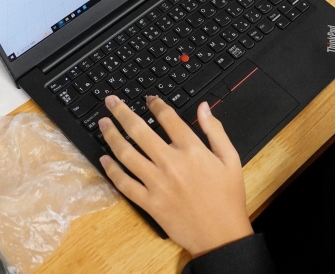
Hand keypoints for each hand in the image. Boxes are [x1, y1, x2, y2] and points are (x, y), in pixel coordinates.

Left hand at [98, 95, 252, 256]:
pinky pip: (125, 184)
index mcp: (192, 150)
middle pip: (139, 131)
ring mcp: (157, 183)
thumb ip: (215, 130)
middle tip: (111, 102)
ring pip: (127, 154)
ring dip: (112, 136)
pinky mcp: (149, 203)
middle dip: (122, 113)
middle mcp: (171, 163)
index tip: (148, 98)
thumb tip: (204, 107)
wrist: (221, 235)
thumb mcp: (231, 159)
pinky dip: (112, 171)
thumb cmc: (228, 198)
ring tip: (103, 123)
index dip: (155, 104)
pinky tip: (104, 159)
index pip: (168, 118)